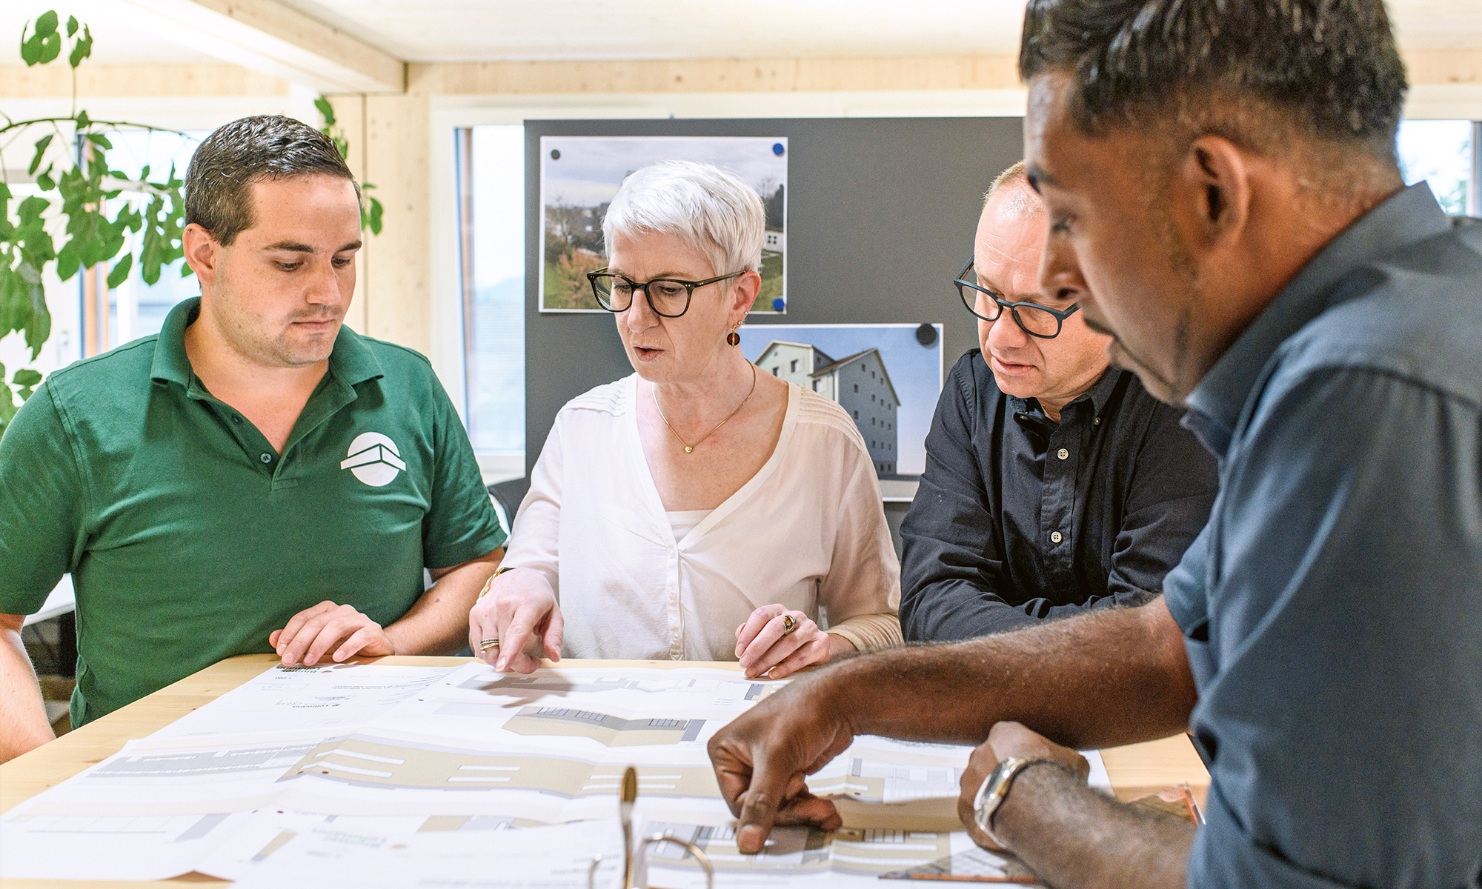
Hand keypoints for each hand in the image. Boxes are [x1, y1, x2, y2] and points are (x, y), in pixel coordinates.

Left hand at [269, 601, 394, 665]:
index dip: (290, 633)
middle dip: (300, 642)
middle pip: (317, 623)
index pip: (304, 618)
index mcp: (327, 610)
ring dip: (319, 645)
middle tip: (289, 660)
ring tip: (309, 661)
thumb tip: (273, 638)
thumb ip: (296, 639)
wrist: (377, 648)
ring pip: (336, 627)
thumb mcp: (318, 643)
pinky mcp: (373, 631)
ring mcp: (359, 619)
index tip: (280, 650)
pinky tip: (337, 658)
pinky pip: (360, 636)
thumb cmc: (345, 644)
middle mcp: (343, 610)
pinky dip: (348, 647)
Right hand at [467, 568, 562, 673]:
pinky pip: (479, 647)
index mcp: (527, 604)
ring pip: (488, 651)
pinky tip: (502, 648)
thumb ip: (555, 636)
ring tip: (515, 655)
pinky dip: (490, 655)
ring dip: (502, 662)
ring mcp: (486, 610)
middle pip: (503, 647)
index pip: (516, 631)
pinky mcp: (475, 615)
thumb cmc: (536, 597)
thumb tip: (554, 656)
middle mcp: (503, 605)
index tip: (504, 666)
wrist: (517, 577)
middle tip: (529, 662)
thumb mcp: (554, 613)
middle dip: (518, 664)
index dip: (510, 651)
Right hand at [707, 671, 854, 853]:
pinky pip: (794, 802)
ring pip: (778, 808)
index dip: (765, 810)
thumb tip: (747, 839)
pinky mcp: (787, 772)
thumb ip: (761, 802)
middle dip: (789, 810)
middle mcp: (743, 760)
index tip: (789, 813)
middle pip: (759, 807)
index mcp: (725, 752)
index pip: (737, 802)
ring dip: (804, 811)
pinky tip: (825, 810)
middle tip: (812, 810)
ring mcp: (766, 768)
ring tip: (823, 808)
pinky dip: (810, 807)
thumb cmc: (803, 709)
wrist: (840, 700)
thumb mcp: (777, 759)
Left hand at [734, 604, 833, 678]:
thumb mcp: (768, 636)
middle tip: (744, 662)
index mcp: (779, 610)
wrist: (816, 648)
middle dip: (756, 647)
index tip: (738, 651)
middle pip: (775, 628)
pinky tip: (773, 673)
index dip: (748, 633)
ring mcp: (810, 628)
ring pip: (788, 643)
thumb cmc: (786, 641)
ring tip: (755, 671)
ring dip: (768, 660)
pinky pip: (802, 657)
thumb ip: (752, 634)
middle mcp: (796, 616)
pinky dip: (786, 667)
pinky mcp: (821, 643)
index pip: (761, 615)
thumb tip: (740, 635)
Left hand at [958, 721, 1089, 850]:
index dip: (1019, 755)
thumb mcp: (1072, 760)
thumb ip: (1064, 759)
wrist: (1034, 806)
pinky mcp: (965, 808)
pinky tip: (1003, 828)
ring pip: (977, 789)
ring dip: (992, 798)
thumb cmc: (1053, 778)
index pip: (1007, 738)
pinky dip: (985, 821)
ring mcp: (968, 781)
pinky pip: (972, 814)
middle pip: (988, 763)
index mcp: (1003, 734)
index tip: (1030, 768)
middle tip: (1021, 792)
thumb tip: (1072, 766)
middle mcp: (979, 754)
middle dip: (1002, 775)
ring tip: (1013, 813)